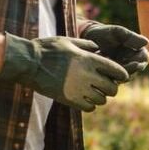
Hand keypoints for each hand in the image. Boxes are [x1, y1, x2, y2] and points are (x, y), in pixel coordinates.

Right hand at [0, 33, 129, 111]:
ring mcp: (79, 89)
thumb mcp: (68, 41)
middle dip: (111, 87)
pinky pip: (89, 108)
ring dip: (100, 97)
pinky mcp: (69, 100)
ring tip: (92, 92)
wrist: (27, 63)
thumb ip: (86, 45)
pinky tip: (83, 98)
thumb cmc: (46, 49)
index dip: (121, 74)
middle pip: (112, 89)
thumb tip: (98, 48)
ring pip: (102, 100)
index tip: (119, 76)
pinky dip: (90, 105)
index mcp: (89, 60)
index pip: (117, 71)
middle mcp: (87, 76)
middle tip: (105, 85)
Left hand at [81, 23, 148, 74]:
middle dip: (130, 70)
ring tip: (110, 68)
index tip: (136, 63)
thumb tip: (146, 42)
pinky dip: (110, 77)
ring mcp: (120, 69)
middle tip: (122, 69)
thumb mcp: (116, 32)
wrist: (86, 39)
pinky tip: (103, 71)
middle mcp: (130, 61)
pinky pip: (114, 80)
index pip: (143, 58)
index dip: (141, 61)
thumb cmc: (103, 33)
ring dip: (120, 74)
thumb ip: (130, 37)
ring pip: (125, 77)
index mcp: (135, 50)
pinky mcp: (111, 76)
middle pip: (136, 70)